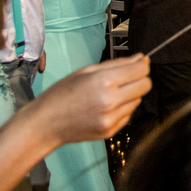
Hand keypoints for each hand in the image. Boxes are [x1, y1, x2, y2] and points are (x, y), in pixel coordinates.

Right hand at [29, 54, 149, 145]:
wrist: (45, 124)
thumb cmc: (62, 94)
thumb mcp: (86, 71)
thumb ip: (117, 64)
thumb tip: (141, 59)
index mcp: (104, 81)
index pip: (141, 71)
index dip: (142, 65)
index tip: (138, 64)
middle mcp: (111, 101)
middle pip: (145, 86)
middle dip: (140, 79)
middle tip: (125, 79)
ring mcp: (112, 118)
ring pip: (138, 100)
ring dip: (130, 95)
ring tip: (109, 95)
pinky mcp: (111, 131)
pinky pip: (128, 115)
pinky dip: (122, 109)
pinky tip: (105, 108)